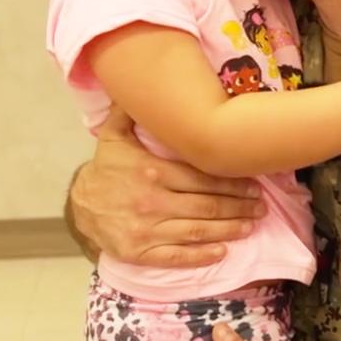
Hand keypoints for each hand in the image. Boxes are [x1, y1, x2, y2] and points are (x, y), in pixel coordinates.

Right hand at [72, 107, 262, 266]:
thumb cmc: (105, 170)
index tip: (254, 186)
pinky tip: (222, 252)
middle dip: (239, 206)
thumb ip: (131, 112)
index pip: (202, 178)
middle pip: (207, 205)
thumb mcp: (113, 136)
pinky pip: (177, 256)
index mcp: (152, 171)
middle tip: (260, 208)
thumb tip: (143, 84)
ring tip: (249, 226)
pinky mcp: (140, 252)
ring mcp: (147, 229)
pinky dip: (201, 256)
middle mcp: (153, 201)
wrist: (80, 206)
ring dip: (229, 229)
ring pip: (198, 230)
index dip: (232, 183)